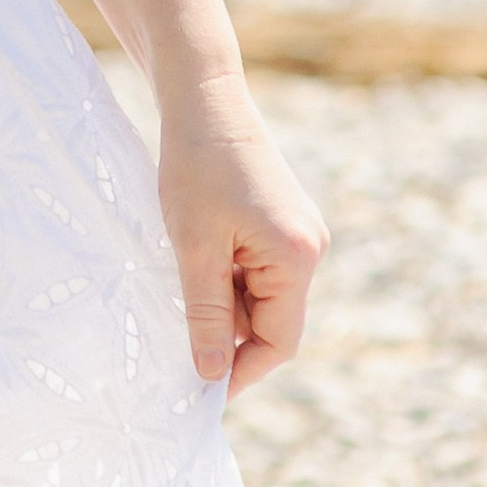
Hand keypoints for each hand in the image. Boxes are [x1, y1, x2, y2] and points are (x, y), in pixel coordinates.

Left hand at [154, 69, 329, 398]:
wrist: (202, 97)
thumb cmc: (195, 166)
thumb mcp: (194, 247)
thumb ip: (205, 314)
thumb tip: (210, 374)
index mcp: (296, 258)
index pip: (277, 341)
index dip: (240, 370)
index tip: (201, 389)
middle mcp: (309, 248)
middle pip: (272, 320)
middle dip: (227, 332)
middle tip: (177, 333)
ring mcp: (299, 232)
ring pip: (261, 294)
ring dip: (223, 300)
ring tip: (181, 278)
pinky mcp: (281, 219)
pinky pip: (258, 268)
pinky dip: (227, 275)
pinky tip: (194, 257)